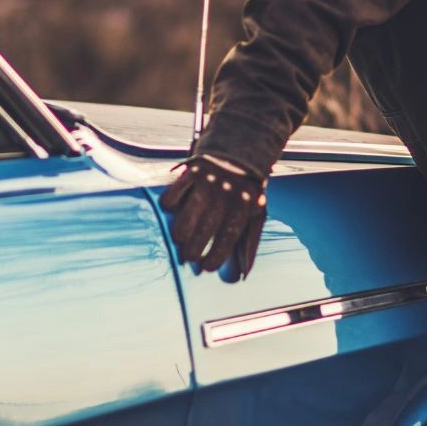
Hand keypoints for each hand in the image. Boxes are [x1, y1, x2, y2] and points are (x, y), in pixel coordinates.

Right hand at [159, 154, 267, 277]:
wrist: (240, 151)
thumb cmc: (246, 192)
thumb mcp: (256, 213)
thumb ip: (251, 242)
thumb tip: (244, 274)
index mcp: (244, 206)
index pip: (228, 237)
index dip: (216, 256)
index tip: (206, 267)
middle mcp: (226, 195)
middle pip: (206, 228)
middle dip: (195, 248)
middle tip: (190, 257)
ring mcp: (208, 182)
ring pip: (188, 213)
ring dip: (181, 231)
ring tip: (180, 239)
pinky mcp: (191, 172)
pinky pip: (174, 194)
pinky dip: (170, 205)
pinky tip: (173, 212)